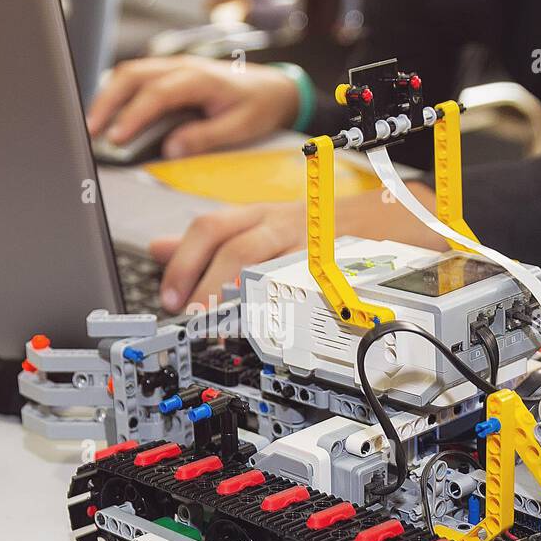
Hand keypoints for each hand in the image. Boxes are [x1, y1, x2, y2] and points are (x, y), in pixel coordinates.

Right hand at [86, 56, 300, 158]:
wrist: (273, 87)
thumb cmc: (258, 106)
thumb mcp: (239, 127)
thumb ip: (205, 137)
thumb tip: (171, 149)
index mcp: (200, 78)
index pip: (156, 94)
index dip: (133, 115)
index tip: (117, 137)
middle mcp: (182, 66)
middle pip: (132, 74)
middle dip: (107, 101)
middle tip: (91, 130)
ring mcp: (174, 65)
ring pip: (130, 72)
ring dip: (107, 95)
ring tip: (92, 124)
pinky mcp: (169, 72)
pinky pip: (136, 76)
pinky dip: (117, 92)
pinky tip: (108, 113)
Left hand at [149, 182, 447, 311]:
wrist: (384, 218)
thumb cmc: (313, 227)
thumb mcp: (257, 224)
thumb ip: (208, 240)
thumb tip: (156, 249)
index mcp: (258, 216)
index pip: (210, 227)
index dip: (182, 262)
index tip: (168, 298)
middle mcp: (281, 223)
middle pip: (233, 243)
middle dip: (204, 280)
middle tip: (188, 315)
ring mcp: (309, 241)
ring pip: (267, 259)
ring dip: (236, 293)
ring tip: (218, 322)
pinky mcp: (337, 262)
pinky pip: (308, 281)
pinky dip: (285, 302)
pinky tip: (272, 323)